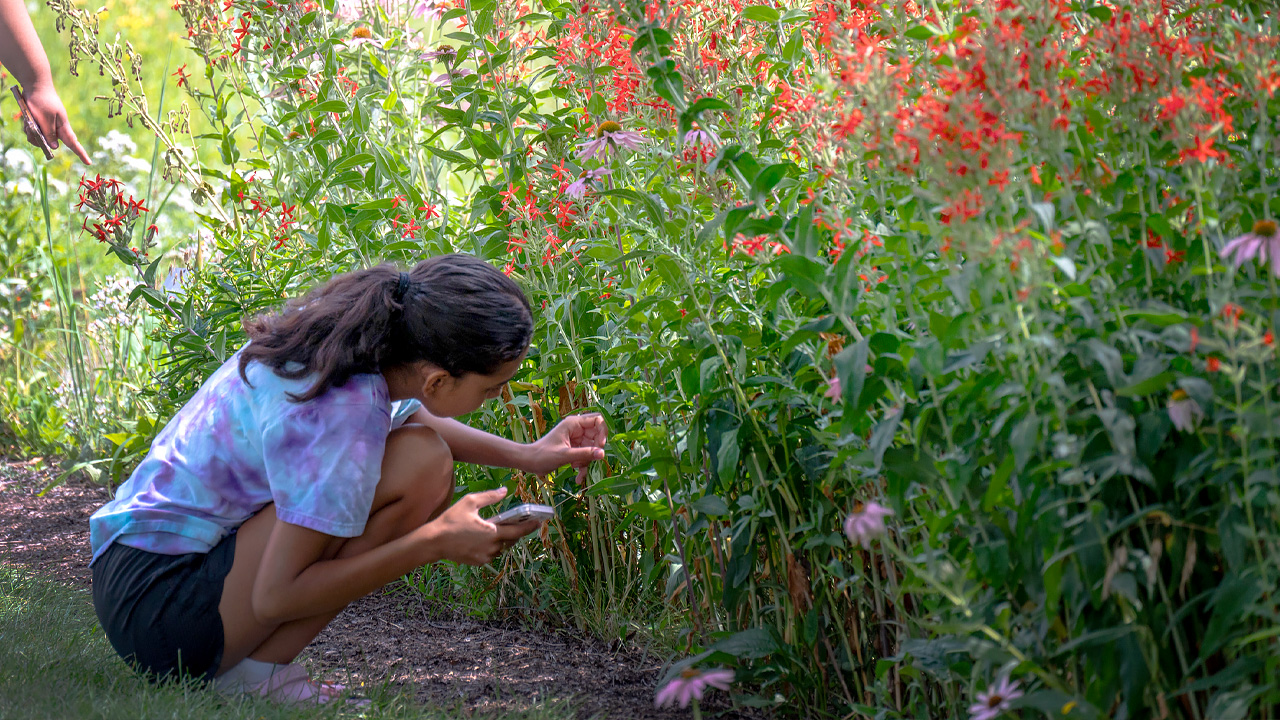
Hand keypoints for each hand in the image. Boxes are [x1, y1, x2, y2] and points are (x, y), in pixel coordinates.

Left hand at [21, 83, 90, 164]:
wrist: (35, 86)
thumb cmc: (43, 100)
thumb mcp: (46, 118)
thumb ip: (49, 133)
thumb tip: (55, 147)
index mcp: (63, 127)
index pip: (74, 143)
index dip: (81, 153)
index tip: (89, 163)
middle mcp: (56, 129)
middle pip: (49, 144)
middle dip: (39, 140)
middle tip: (32, 128)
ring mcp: (47, 127)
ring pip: (38, 139)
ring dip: (31, 132)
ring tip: (29, 120)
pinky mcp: (40, 124)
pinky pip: (32, 133)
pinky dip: (28, 128)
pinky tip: (27, 119)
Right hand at [420, 487, 540, 564]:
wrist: (433, 542)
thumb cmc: (451, 520)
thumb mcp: (470, 502)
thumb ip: (490, 496)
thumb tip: (505, 491)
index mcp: (492, 533)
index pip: (518, 530)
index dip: (530, 526)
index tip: (539, 521)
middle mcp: (492, 547)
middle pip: (511, 540)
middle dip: (515, 531)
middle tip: (518, 522)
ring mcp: (485, 557)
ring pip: (501, 548)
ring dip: (502, 539)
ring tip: (498, 528)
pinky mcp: (478, 562)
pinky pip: (491, 554)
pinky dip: (492, 546)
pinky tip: (484, 538)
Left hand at [525, 413, 606, 483]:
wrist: (529, 462)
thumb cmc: (543, 455)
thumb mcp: (564, 455)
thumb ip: (584, 454)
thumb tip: (603, 454)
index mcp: (574, 424)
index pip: (597, 420)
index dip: (603, 431)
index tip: (601, 445)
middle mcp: (577, 429)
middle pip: (597, 436)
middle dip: (594, 450)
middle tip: (588, 460)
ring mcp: (576, 440)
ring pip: (592, 449)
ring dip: (587, 461)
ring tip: (575, 468)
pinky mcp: (575, 449)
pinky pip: (586, 456)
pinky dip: (583, 466)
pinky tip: (577, 477)